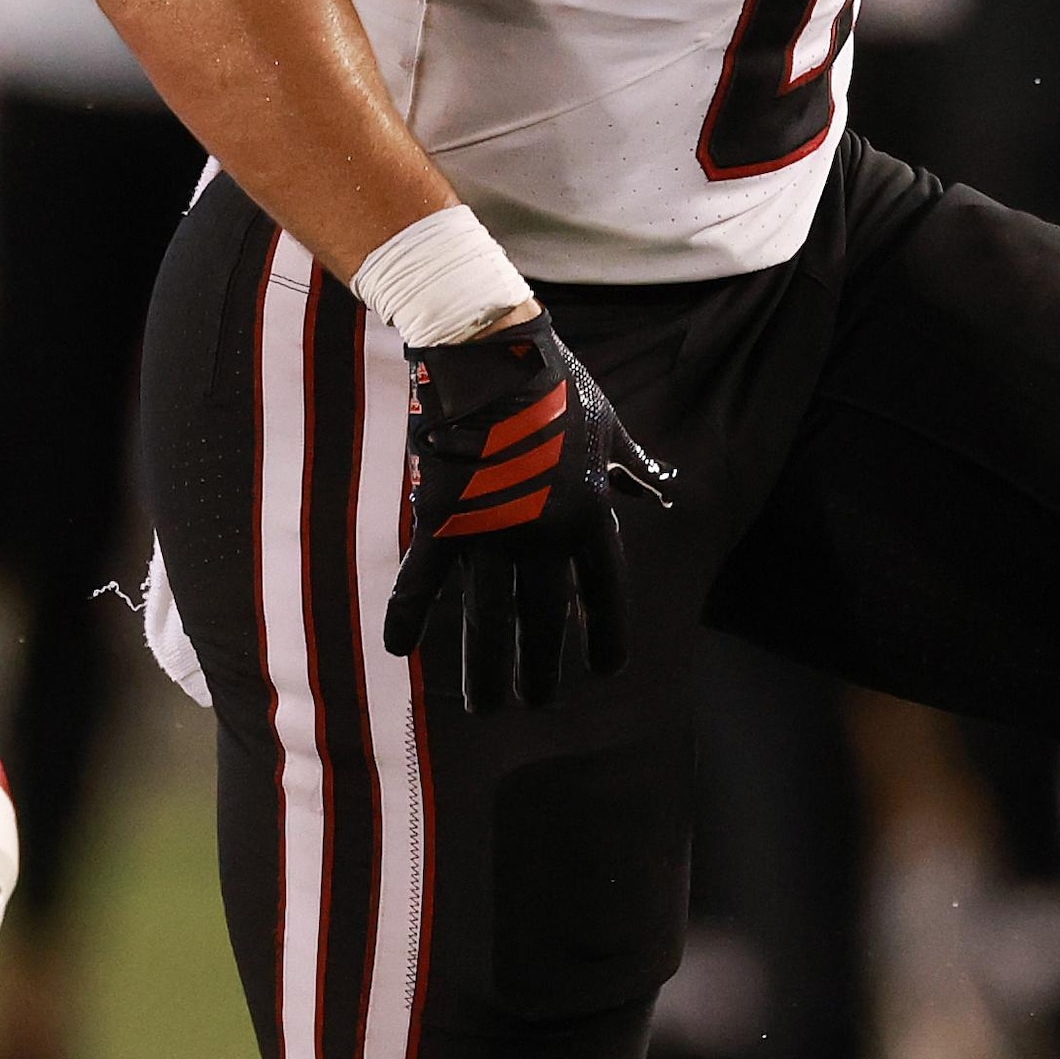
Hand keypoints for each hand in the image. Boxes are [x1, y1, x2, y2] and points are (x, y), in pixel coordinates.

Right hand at [382, 309, 674, 709]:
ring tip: (488, 706)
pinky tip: (397, 650)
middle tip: (535, 702)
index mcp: (589, 516)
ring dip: (487, 670)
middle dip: (541, 669)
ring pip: (488, 620)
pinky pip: (422, 581)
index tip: (605, 671)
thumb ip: (634, 467)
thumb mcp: (609, 427)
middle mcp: (543, 535)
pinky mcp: (441, 518)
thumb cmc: (554, 383)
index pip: (605, 594)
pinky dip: (406, 616)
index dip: (606, 636)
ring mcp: (490, 531)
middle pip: (544, 621)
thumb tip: (662, 490)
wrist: (488, 352)